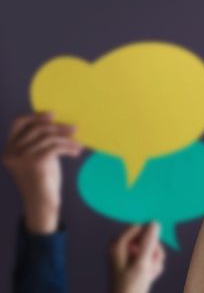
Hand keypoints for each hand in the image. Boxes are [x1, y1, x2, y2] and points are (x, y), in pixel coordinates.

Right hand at [2, 113, 81, 233]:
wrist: (41, 205)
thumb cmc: (43, 181)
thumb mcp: (39, 158)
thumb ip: (40, 143)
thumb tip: (57, 124)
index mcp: (9, 150)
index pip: (18, 124)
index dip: (34, 116)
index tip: (52, 115)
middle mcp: (11, 153)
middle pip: (37, 128)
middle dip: (58, 127)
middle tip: (74, 129)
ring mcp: (21, 158)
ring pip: (48, 137)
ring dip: (67, 139)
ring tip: (78, 145)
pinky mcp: (34, 163)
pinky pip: (55, 147)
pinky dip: (69, 147)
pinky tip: (76, 152)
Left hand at [110, 223, 165, 292]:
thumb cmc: (130, 286)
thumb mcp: (142, 263)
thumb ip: (149, 242)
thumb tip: (155, 222)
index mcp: (118, 244)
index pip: (139, 227)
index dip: (149, 237)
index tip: (151, 250)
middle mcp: (122, 247)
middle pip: (146, 238)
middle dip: (153, 251)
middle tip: (150, 265)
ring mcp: (128, 255)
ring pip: (150, 248)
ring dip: (154, 260)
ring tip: (150, 273)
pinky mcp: (134, 262)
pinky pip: (149, 256)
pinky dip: (152, 266)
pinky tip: (149, 276)